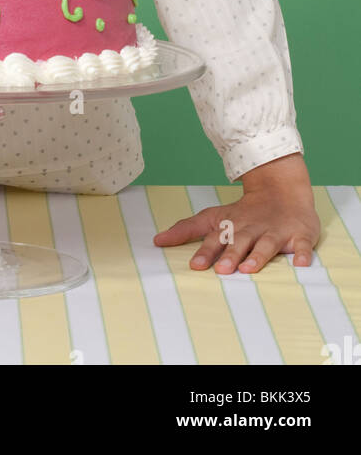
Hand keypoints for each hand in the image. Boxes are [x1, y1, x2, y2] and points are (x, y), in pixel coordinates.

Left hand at [152, 152, 319, 273]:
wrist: (282, 190)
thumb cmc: (245, 212)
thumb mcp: (215, 217)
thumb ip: (187, 229)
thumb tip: (156, 240)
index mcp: (232, 226)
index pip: (216, 239)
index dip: (206, 252)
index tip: (194, 265)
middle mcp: (252, 228)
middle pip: (240, 242)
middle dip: (231, 255)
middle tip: (222, 270)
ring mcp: (276, 231)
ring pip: (267, 244)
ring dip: (259, 256)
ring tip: (249, 269)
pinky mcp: (300, 234)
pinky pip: (303, 245)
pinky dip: (303, 254)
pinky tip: (301, 264)